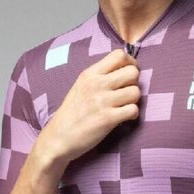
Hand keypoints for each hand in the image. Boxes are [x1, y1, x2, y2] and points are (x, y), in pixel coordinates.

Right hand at [41, 48, 139, 164]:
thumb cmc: (71, 113)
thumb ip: (99, 76)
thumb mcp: (80, 86)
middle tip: (126, 93)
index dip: (130, 63)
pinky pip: (133, 110)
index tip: (127, 75)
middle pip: (133, 72)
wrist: (58, 138)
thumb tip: (124, 69)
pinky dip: (132, 115)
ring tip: (124, 107)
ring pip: (136, 91)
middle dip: (134, 83)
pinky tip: (124, 118)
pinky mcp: (108, 118)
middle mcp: (97, 84)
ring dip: (134, 100)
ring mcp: (102, 101)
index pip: (119, 55)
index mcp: (90, 74)